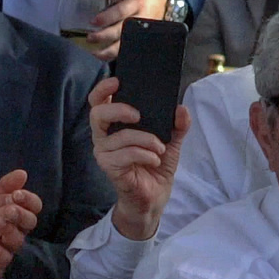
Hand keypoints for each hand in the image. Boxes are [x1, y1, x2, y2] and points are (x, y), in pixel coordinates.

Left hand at [81, 0, 168, 60]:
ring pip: (128, 44)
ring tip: (95, 54)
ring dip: (111, 52)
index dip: (107, 17)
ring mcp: (144, 32)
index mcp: (135, 3)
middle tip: (90, 38)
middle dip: (106, 36)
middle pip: (124, 30)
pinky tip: (106, 58)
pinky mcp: (145, 40)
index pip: (121, 11)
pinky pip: (131, 50)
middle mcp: (141, 18)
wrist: (163, 0)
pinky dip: (118, 55)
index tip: (92, 22)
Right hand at [89, 75, 187, 239]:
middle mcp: (104, 137)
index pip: (99, 102)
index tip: (117, 81)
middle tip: (139, 114)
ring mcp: (104, 153)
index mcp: (115, 125)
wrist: (154, 198)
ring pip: (119, 136)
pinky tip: (154, 159)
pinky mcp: (109, 167)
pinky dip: (145, 154)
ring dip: (145, 139)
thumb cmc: (155, 168)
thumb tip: (181, 109)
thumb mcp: (170, 142)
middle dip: (119, 109)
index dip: (103, 89)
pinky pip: (126, 154)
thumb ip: (177, 125)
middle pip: (97, 114)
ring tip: (159, 147)